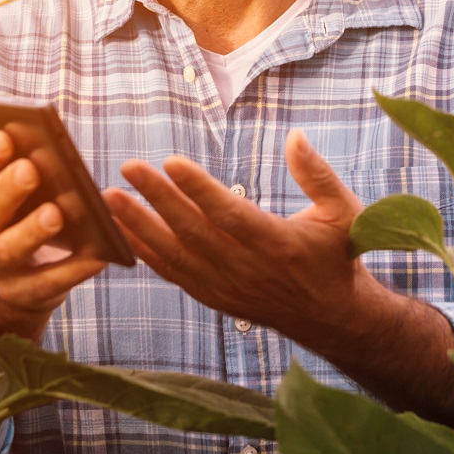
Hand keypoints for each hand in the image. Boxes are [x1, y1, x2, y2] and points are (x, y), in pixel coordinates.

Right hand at [0, 66, 107, 339]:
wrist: (1, 284)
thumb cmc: (5, 207)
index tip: (5, 137)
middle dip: (8, 191)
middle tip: (33, 169)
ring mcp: (1, 266)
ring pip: (12, 249)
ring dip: (34, 232)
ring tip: (60, 211)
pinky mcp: (28, 293)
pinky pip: (50, 283)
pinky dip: (73, 270)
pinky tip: (100, 253)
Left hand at [109, 129, 378, 347]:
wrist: (332, 318)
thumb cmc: (337, 258)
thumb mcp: (343, 212)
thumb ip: (317, 174)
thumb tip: (294, 136)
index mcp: (279, 245)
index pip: (231, 214)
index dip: (199, 189)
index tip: (170, 162)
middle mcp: (249, 269)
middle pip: (194, 232)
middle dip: (157, 198)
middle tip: (129, 168)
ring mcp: (228, 286)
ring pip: (176, 256)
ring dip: (140, 226)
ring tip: (110, 200)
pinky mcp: (215, 297)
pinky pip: (173, 274)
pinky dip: (145, 253)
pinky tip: (122, 232)